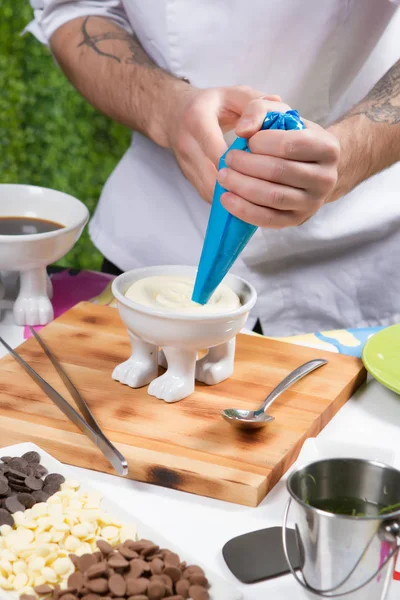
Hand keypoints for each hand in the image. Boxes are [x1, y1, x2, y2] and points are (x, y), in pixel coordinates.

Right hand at [165, 85, 280, 201]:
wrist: (174, 113)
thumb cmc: (213, 103)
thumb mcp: (234, 94)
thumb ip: (256, 104)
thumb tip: (276, 115)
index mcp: (197, 119)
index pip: (216, 148)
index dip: (239, 163)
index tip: (261, 167)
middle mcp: (186, 143)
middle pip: (212, 176)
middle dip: (240, 185)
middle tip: (266, 188)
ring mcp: (185, 164)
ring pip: (210, 191)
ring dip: (234, 196)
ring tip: (258, 196)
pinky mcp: (188, 178)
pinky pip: (208, 196)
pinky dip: (227, 200)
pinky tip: (245, 197)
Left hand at [217, 99, 339, 227]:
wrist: (310, 167)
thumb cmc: (292, 138)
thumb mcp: (280, 115)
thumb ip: (259, 110)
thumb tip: (242, 130)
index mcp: (328, 148)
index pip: (289, 145)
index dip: (261, 143)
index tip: (247, 141)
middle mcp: (326, 178)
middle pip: (279, 172)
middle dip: (246, 165)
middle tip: (228, 159)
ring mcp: (313, 202)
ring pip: (273, 197)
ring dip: (242, 187)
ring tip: (223, 176)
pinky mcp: (297, 220)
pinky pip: (268, 220)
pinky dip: (244, 210)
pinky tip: (226, 199)